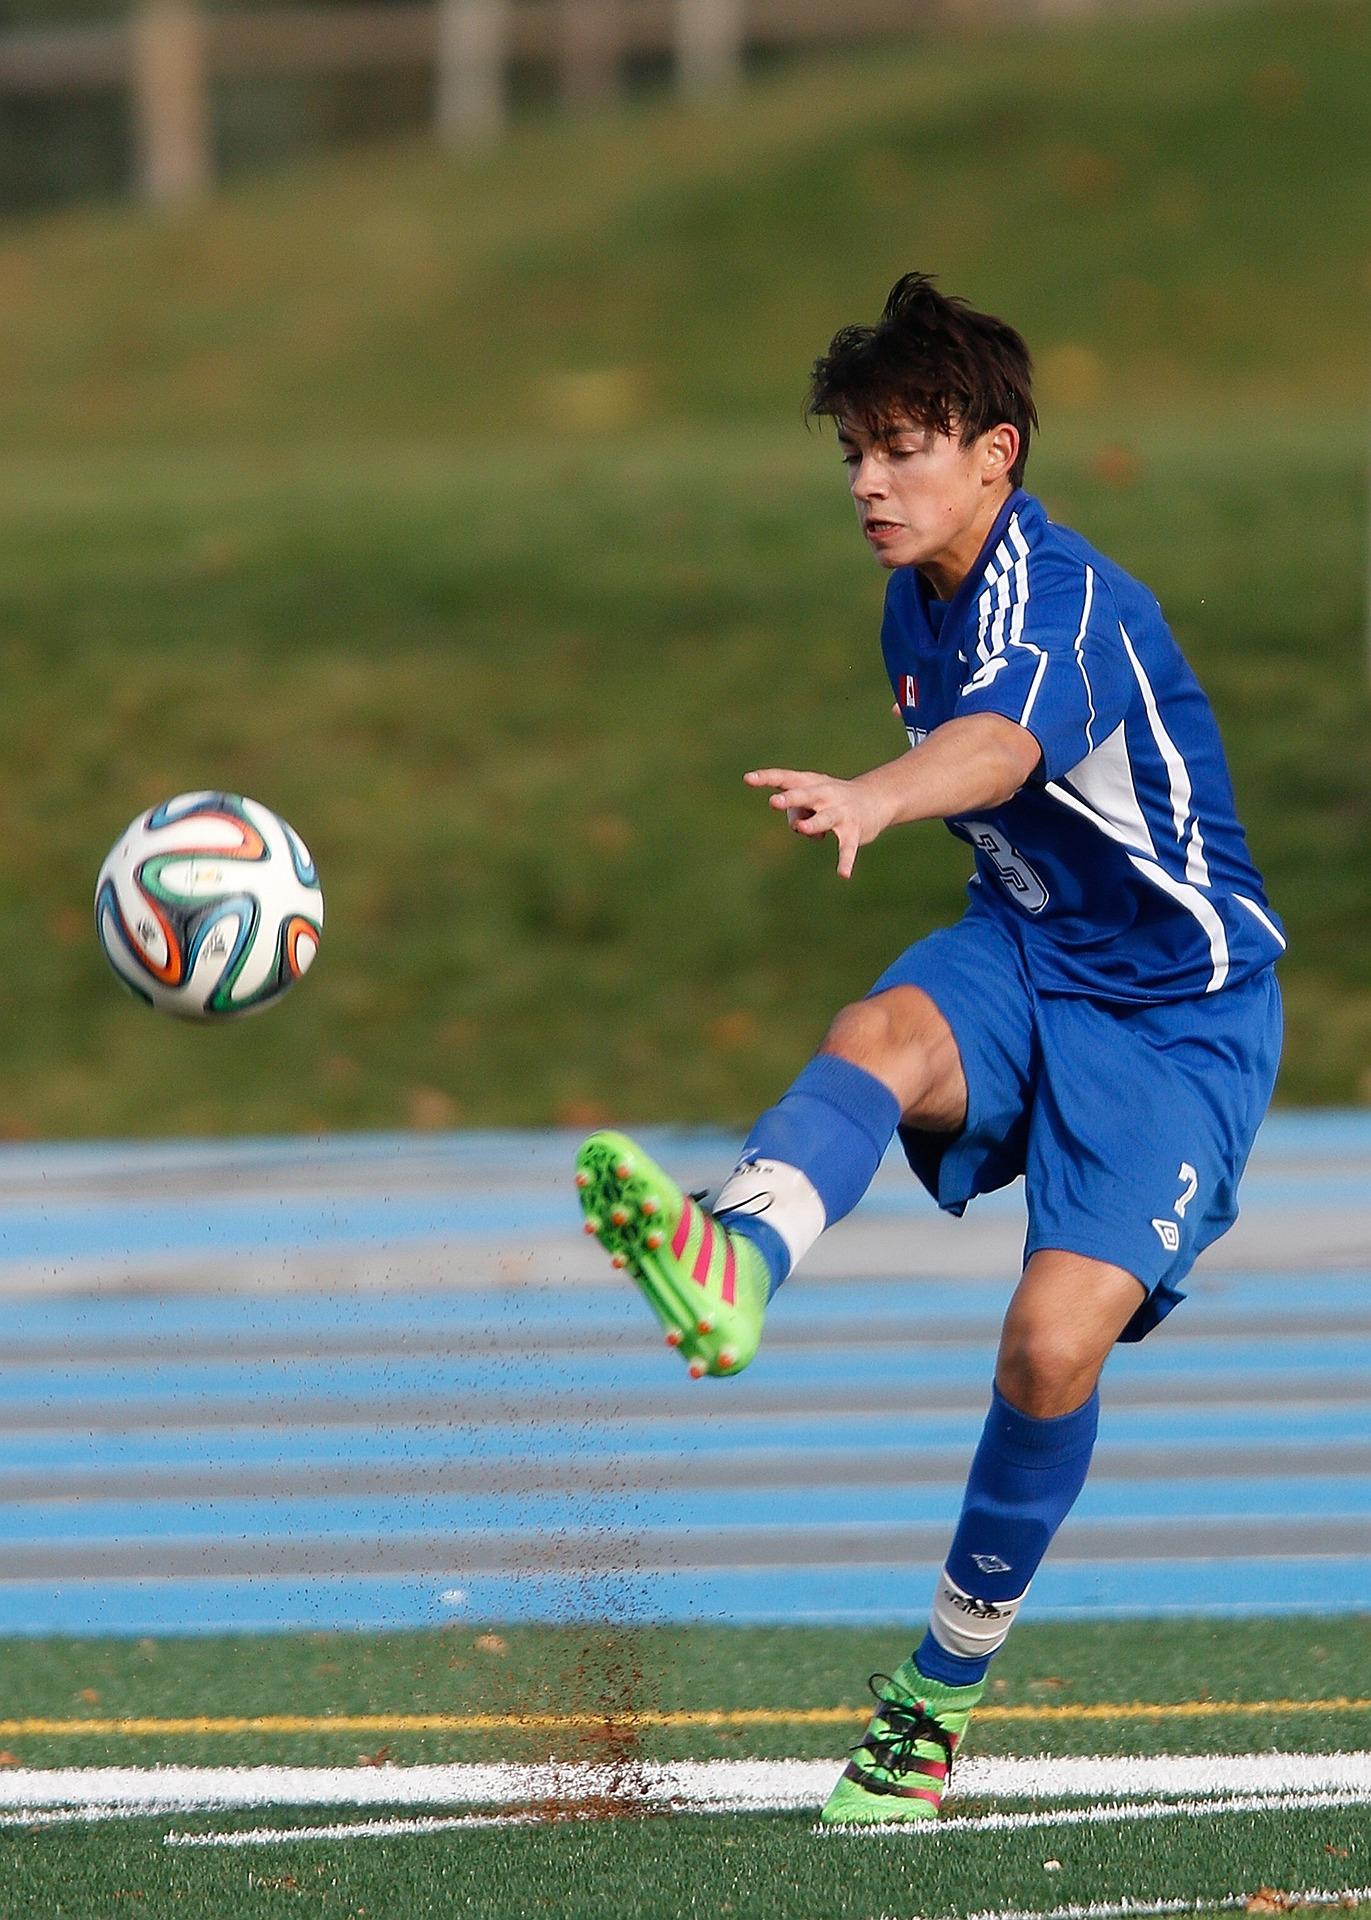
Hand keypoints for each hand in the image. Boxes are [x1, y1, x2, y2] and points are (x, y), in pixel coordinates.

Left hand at [744, 766, 889, 879]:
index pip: (786, 778)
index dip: (767, 778)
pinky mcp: (854, 831)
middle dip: (790, 799)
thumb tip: (799, 827)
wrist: (875, 798)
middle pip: (805, 795)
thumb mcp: (811, 799)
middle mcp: (825, 795)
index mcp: (811, 783)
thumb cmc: (830, 799)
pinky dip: (845, 861)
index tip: (748, 779)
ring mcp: (840, 812)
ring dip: (813, 824)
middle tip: (773, 802)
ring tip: (802, 829)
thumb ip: (796, 811)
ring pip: (825, 819)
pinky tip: (843, 874)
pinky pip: (847, 848)